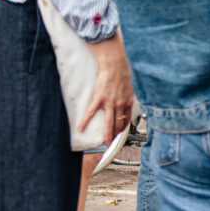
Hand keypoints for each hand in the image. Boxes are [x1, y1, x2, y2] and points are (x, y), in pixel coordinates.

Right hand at [82, 31, 134, 145]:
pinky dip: (85, 121)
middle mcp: (120, 104)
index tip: (120, 136)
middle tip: (112, 146)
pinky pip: (91, 112)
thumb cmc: (121, 74)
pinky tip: (80, 128)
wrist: (115, 65)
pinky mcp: (99, 98)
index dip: (123, 130)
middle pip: (118, 125)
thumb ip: (126, 97)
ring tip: (105, 144)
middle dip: (116, 137)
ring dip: (107, 135)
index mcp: (127, 102)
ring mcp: (110, 102)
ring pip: (109, 123)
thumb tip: (124, 103)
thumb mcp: (129, 88)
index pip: (126, 120)